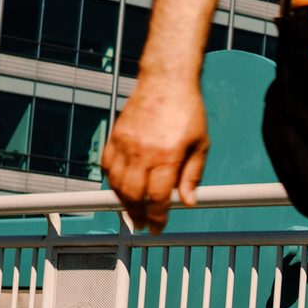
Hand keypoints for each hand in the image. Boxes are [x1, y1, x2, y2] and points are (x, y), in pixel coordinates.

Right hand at [104, 74, 209, 230]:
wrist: (166, 80)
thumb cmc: (187, 110)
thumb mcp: (200, 144)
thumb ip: (192, 175)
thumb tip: (188, 201)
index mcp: (167, 155)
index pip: (158, 197)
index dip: (157, 216)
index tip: (158, 226)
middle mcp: (143, 151)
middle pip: (133, 194)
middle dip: (137, 214)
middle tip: (142, 223)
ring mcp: (125, 143)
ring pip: (116, 183)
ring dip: (123, 201)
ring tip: (132, 210)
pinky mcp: (115, 136)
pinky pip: (107, 166)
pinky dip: (112, 180)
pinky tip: (121, 187)